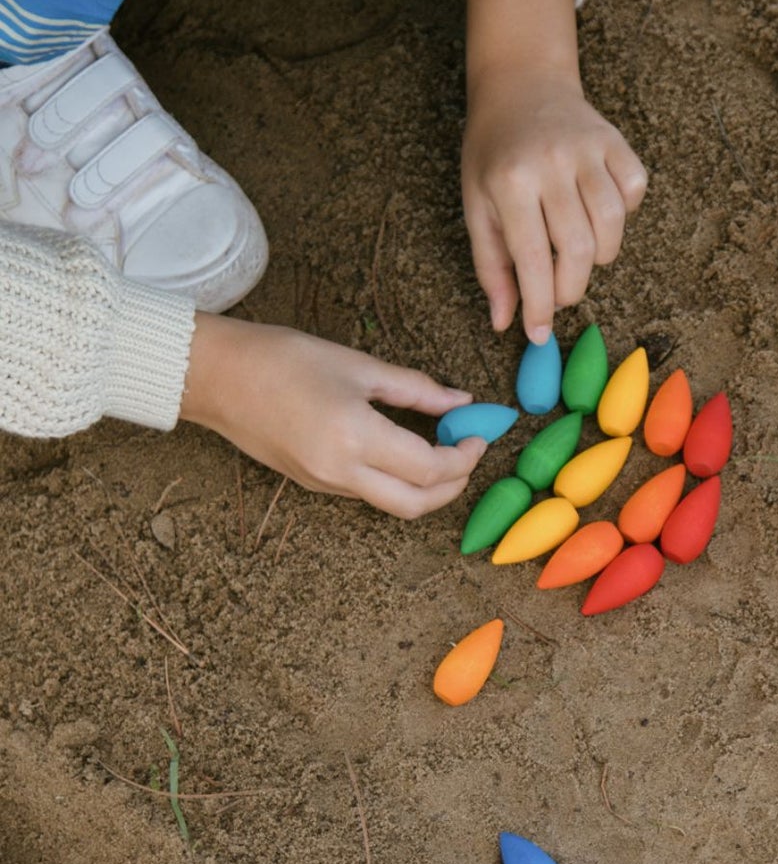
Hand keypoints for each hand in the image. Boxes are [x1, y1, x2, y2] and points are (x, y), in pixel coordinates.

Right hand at [179, 315, 485, 517]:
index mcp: (355, 438)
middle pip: (417, 504)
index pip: (431, 469)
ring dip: (426, 487)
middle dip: (454, 485)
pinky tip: (403, 450)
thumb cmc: (281, 358)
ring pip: (392, 505)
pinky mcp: (311, 483)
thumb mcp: (358, 365)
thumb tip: (462, 402)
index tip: (478, 434)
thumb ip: (416, 388)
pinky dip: (396, 481)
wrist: (213, 376)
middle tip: (467, 451)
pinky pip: (366, 494)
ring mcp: (323, 483)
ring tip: (439, 446)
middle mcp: (340, 472)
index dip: (464, 456)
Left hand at [462, 67, 645, 342]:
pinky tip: (600, 210)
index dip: (539, 305)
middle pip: (578, 250)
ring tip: (578, 251)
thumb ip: (491, 265)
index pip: (531, 260)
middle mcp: (551, 164)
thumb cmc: (493, 153)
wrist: (520, 84)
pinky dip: (624, 212)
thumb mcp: (476, 205)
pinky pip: (635, 192)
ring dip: (600, 256)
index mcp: (510, 182)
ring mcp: (588, 149)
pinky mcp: (615, 141)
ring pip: (612, 227)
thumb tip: (505, 321)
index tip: (539, 333)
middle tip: (560, 292)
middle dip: (571, 288)